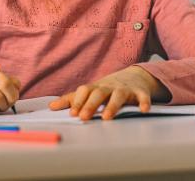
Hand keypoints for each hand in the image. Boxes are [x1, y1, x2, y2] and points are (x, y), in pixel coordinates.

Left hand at [48, 66, 169, 120]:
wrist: (135, 76)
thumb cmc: (108, 87)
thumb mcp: (91, 91)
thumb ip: (72, 99)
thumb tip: (51, 106)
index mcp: (96, 87)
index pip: (85, 91)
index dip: (78, 101)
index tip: (72, 113)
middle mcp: (110, 87)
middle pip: (99, 93)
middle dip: (91, 105)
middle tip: (83, 117)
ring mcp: (125, 89)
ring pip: (119, 96)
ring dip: (112, 106)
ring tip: (106, 118)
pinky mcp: (140, 92)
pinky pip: (142, 97)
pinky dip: (144, 102)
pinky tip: (144, 110)